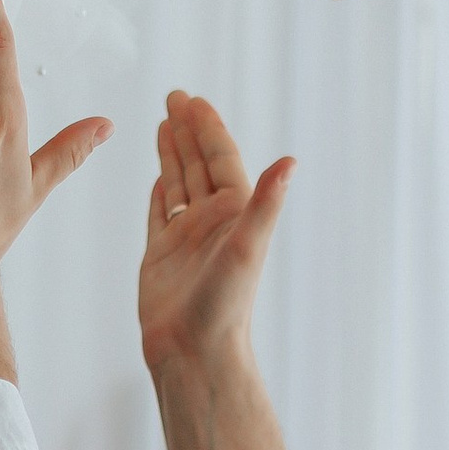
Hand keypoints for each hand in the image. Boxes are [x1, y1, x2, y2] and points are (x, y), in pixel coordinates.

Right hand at [139, 92, 295, 379]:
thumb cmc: (225, 307)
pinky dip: (160, 193)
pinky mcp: (162, 257)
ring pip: (178, 184)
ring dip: (172, 154)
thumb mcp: (248, 248)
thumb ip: (267, 203)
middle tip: (174, 96)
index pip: (220, 158)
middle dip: (186, 130)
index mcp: (234, 213)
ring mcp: (186, 238)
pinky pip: (160, 215)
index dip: (206, 127)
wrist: (195, 352)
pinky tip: (158, 177)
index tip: (192, 99)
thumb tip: (290, 162)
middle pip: (198, 163)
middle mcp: (212, 222)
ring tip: (164, 124)